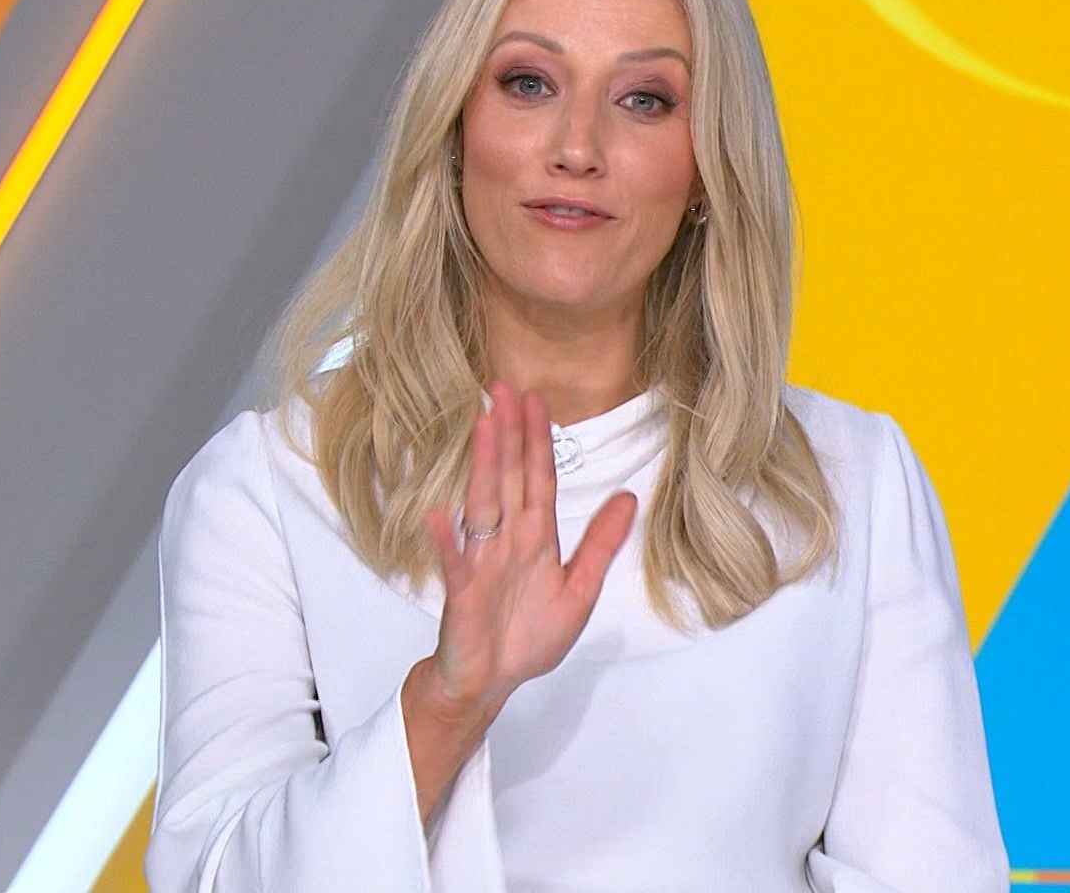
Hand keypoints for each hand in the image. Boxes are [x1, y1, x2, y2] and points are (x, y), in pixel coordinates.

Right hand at [420, 379, 637, 714]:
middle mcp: (505, 542)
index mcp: (535, 540)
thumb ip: (599, 545)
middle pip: (508, 479)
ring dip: (483, 466)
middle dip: (508, 434)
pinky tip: (440, 515)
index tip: (536, 399)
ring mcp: (481, 564)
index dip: (538, 441)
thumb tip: (628, 498)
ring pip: (483, 506)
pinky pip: (454, 564)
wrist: (489, 683)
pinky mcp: (462, 595)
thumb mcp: (578, 591)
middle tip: (503, 386)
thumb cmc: (526, 638)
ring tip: (483, 424)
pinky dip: (447, 541)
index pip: (537, 480)